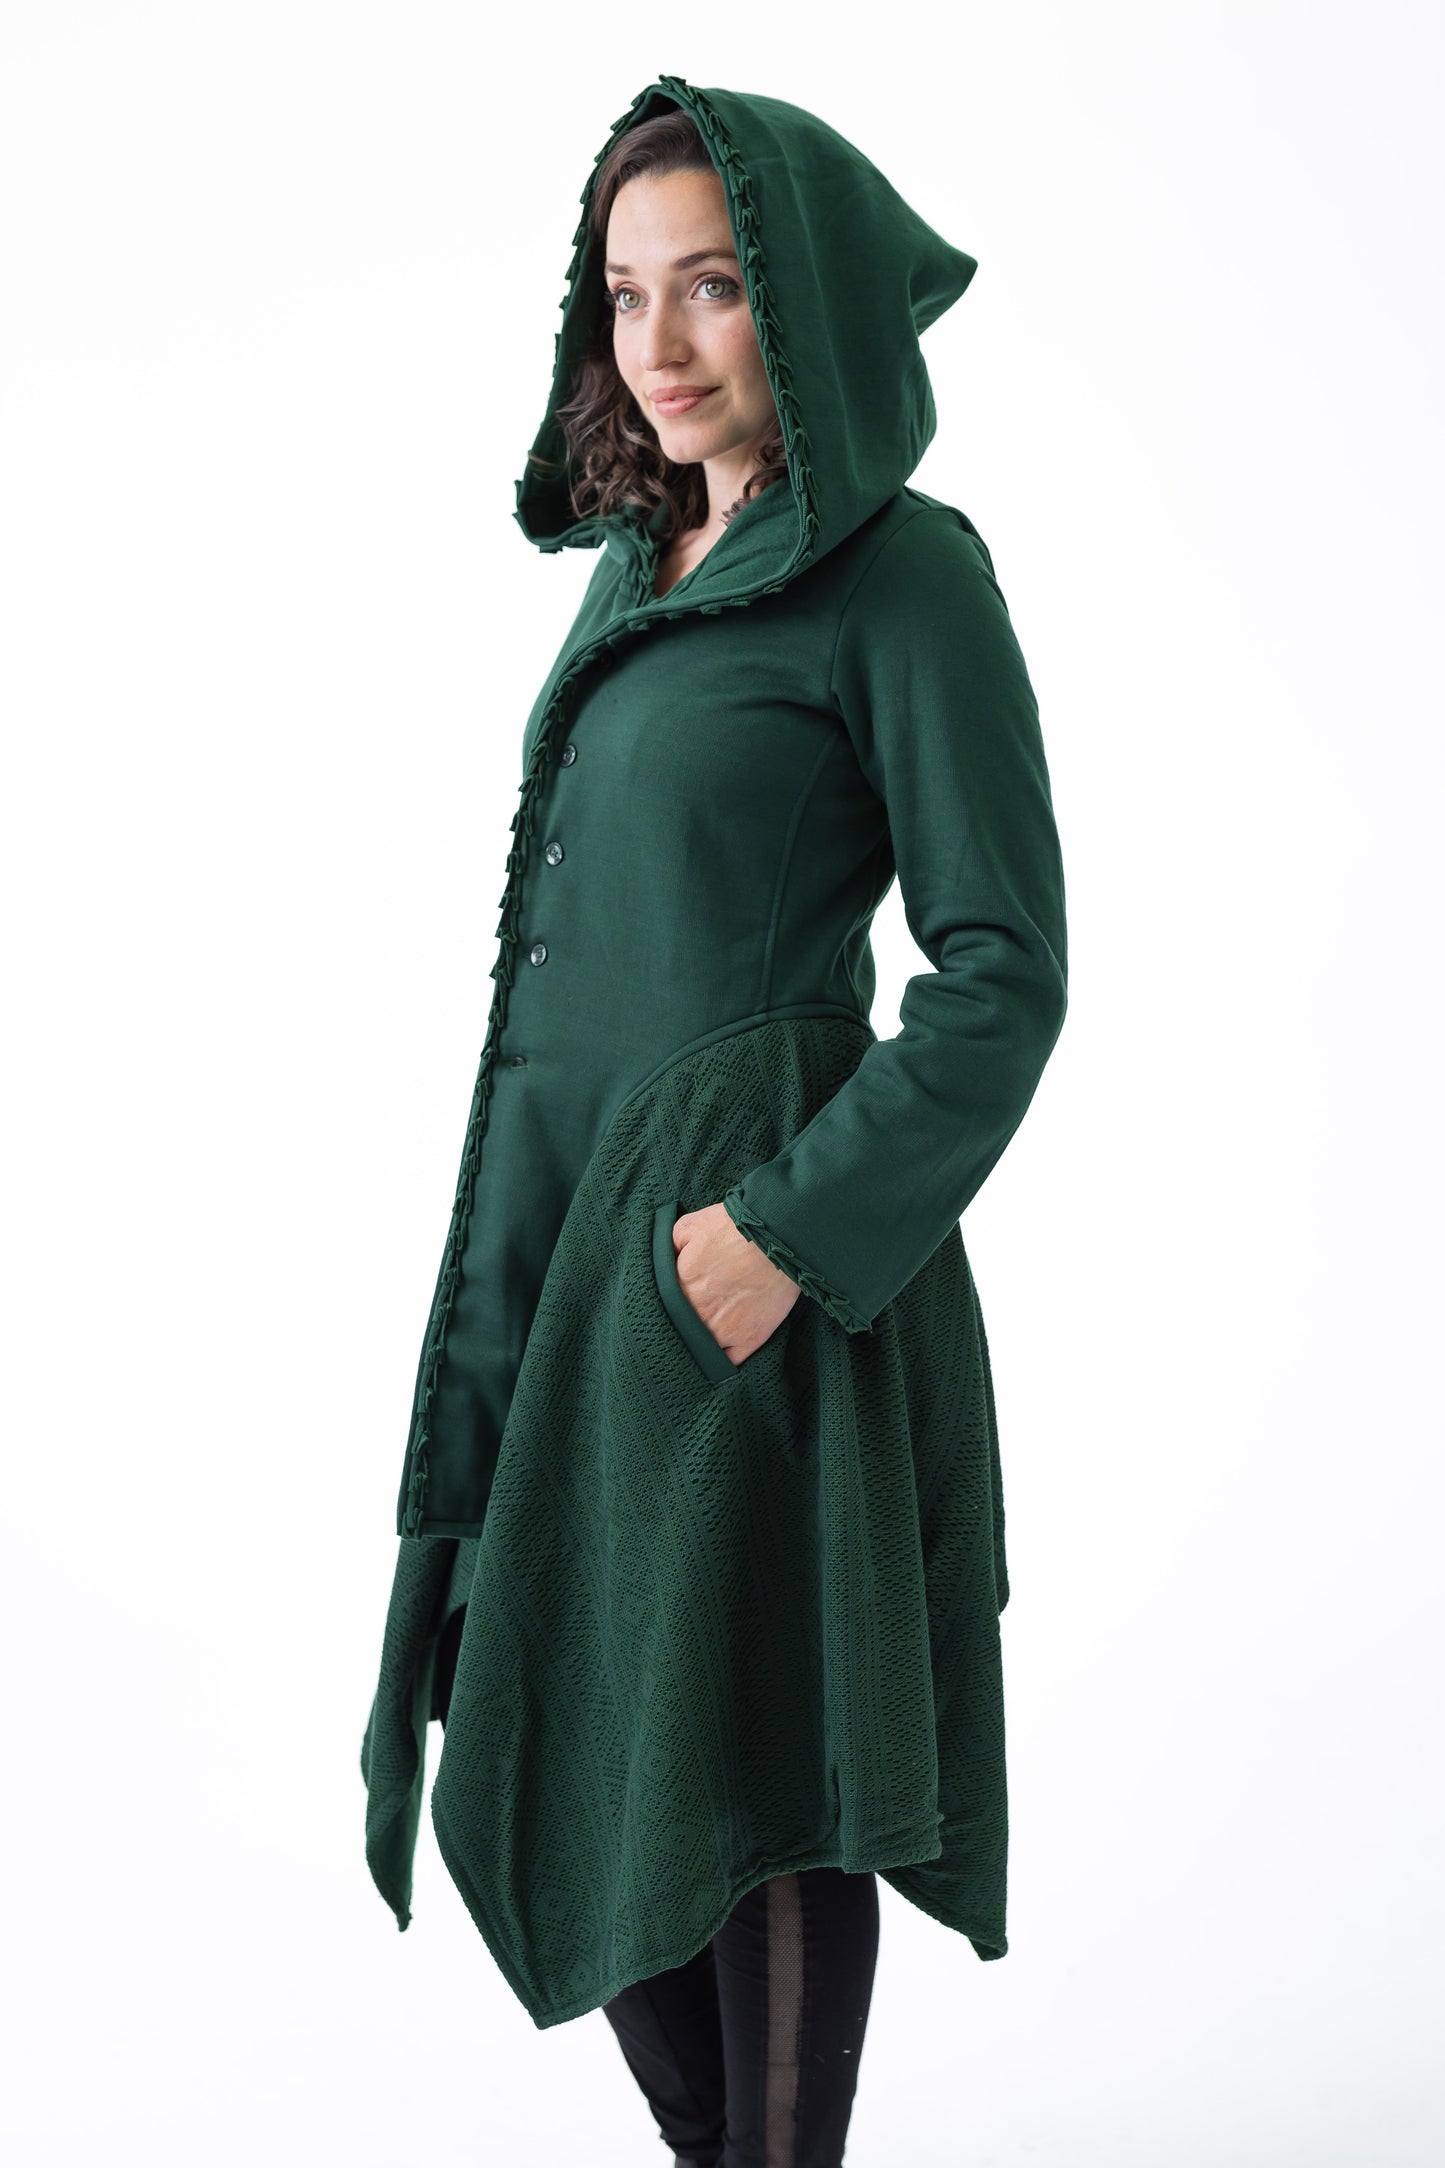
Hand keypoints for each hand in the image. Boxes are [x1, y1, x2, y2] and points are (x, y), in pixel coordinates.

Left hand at [671, 1201, 800, 1364]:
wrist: (778, 1235)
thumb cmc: (734, 1228)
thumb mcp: (688, 1227)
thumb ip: (667, 1248)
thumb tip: (659, 1264)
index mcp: (680, 1289)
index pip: (660, 1309)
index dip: (663, 1307)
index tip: (668, 1304)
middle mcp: (699, 1316)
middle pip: (679, 1332)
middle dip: (679, 1326)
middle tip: (687, 1317)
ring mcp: (725, 1332)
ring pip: (701, 1350)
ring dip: (699, 1344)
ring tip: (703, 1334)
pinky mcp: (750, 1339)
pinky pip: (729, 1362)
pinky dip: (722, 1359)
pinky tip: (720, 1349)